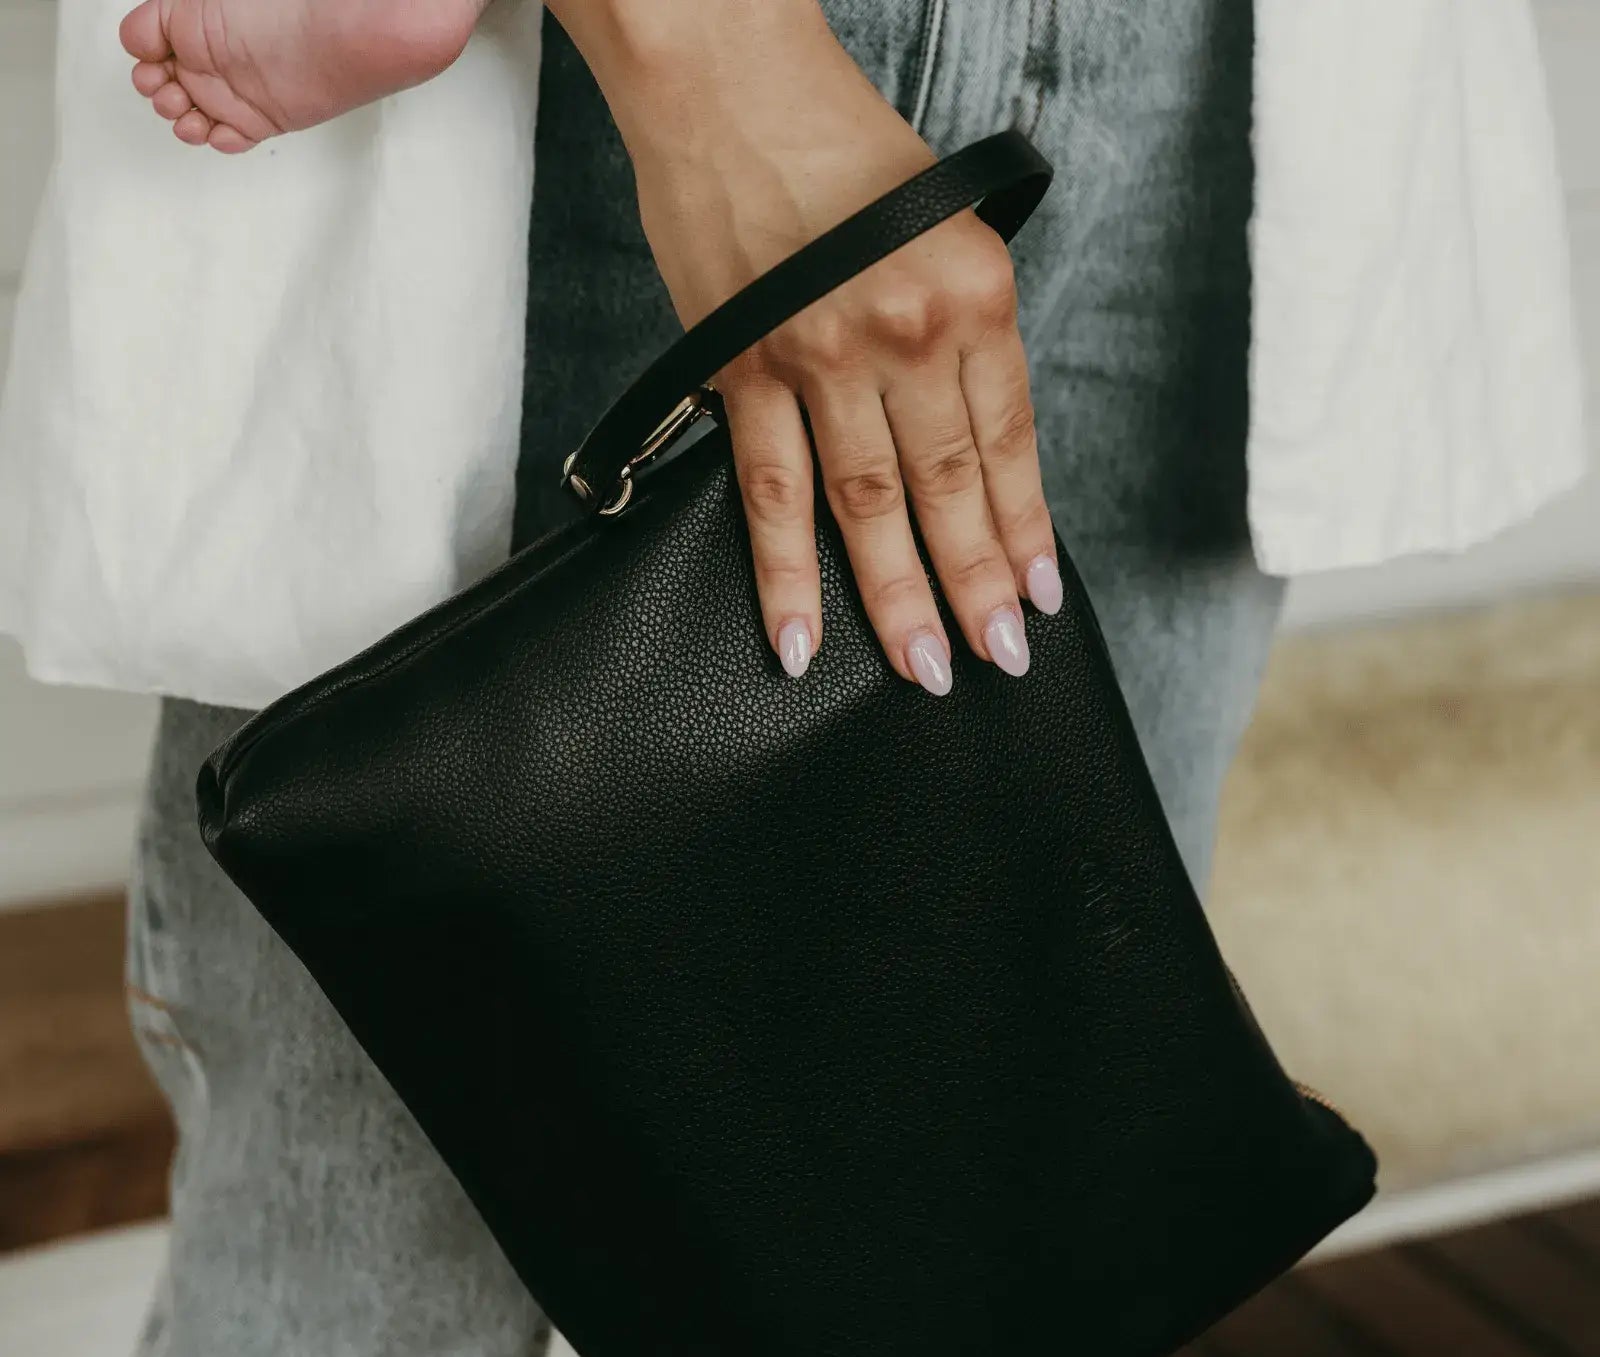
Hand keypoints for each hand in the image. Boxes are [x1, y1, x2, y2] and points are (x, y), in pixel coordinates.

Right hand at [551, 0, 1064, 691]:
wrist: (728, 80)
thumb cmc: (839, 149)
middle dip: (975, 587)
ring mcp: (821, 355)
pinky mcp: (741, 366)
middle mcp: (908, 330)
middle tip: (994, 661)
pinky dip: (784, 573)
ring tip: (924, 670)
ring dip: (897, 599)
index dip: (1024, 530)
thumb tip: (965, 447)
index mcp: (975, 294)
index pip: (1010, 442)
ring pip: (868, 507)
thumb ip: (958, 337)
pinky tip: (798, 639)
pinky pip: (767, 491)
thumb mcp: (942, 231)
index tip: (1036, 597)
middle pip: (950, 489)